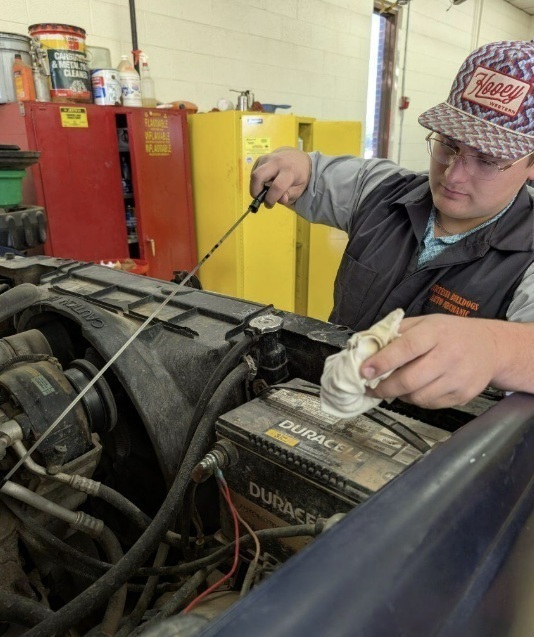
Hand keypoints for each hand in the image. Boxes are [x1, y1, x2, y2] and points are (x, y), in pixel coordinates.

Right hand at [250, 147, 311, 207]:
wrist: (297, 157)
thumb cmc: (299, 176)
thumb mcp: (300, 188)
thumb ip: (290, 195)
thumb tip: (281, 200)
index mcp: (290, 171)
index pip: (277, 186)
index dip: (270, 199)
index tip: (269, 204)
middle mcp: (277, 162)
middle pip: (258, 176)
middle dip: (255, 191)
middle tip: (259, 198)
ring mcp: (267, 158)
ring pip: (254, 174)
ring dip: (255, 186)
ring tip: (264, 189)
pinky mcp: (260, 158)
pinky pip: (253, 172)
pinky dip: (256, 181)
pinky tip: (264, 181)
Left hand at [360, 314, 499, 408]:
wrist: (491, 347)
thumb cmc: (450, 333)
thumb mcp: (425, 322)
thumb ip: (396, 333)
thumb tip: (366, 347)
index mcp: (435, 332)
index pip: (405, 348)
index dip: (382, 361)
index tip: (363, 371)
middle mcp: (449, 355)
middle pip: (410, 379)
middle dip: (385, 387)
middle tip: (371, 388)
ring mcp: (458, 377)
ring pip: (418, 397)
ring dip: (400, 395)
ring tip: (395, 387)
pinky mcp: (463, 395)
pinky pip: (431, 404)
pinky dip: (417, 400)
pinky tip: (415, 390)